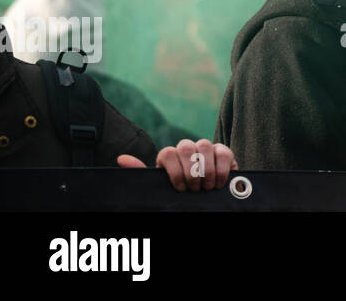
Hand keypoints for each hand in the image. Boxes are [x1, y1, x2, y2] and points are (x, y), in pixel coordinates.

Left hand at [117, 139, 237, 191]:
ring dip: (206, 171)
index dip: (175, 171)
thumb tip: (121, 158)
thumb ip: (142, 172)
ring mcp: (205, 147)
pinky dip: (222, 169)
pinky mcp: (223, 151)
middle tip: (194, 189)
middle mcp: (187, 148)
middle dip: (191, 172)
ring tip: (206, 187)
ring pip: (204, 146)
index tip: (179, 188)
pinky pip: (223, 152)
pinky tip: (218, 182)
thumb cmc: (179, 193)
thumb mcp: (160, 186)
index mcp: (169, 156)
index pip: (168, 152)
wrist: (203, 199)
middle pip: (186, 147)